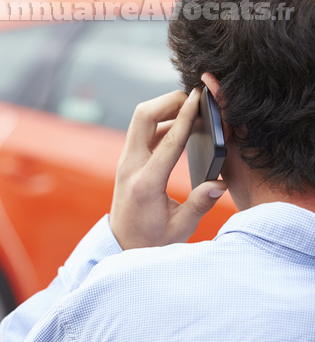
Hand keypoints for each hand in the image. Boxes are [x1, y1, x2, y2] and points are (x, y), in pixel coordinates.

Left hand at [110, 89, 227, 249]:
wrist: (121, 243)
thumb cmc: (152, 239)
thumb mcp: (180, 228)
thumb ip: (200, 204)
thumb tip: (220, 183)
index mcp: (146, 183)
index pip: (168, 141)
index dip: (185, 116)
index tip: (198, 97)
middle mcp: (131, 166)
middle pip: (143, 116)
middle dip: (168, 101)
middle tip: (194, 100)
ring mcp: (126, 161)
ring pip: (140, 119)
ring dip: (163, 108)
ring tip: (191, 110)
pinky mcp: (128, 160)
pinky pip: (142, 131)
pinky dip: (161, 121)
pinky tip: (181, 126)